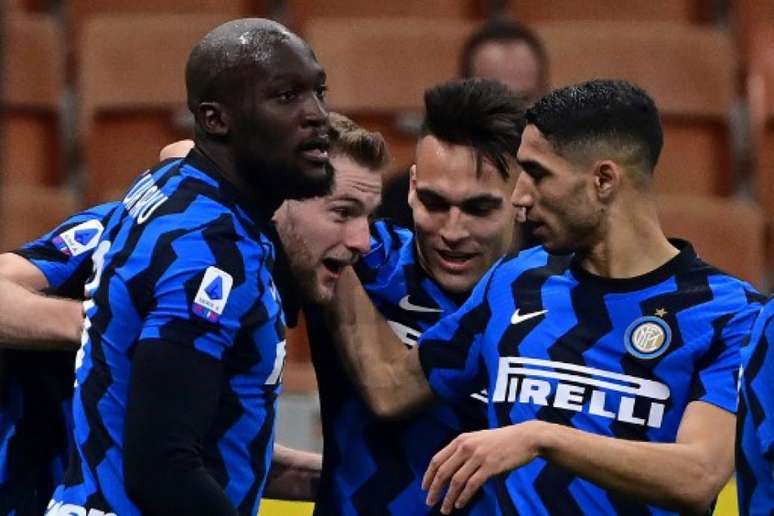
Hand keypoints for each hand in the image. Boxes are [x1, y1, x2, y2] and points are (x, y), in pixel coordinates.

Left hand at [421, 422, 542, 513]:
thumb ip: (463, 450)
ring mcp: (478, 456)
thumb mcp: (477, 439)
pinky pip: (472, 485)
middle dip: (434, 489)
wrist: (525, 437)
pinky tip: (459, 504)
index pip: (437, 459)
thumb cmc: (502, 440)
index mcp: (461, 440)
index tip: (424, 488)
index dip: (428, 476)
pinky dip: (463, 496)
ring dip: (448, 498)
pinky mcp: (490, 466)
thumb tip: (449, 468)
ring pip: (456, 481)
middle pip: (443, 471)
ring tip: (445, 509)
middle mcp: (466, 447)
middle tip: (429, 502)